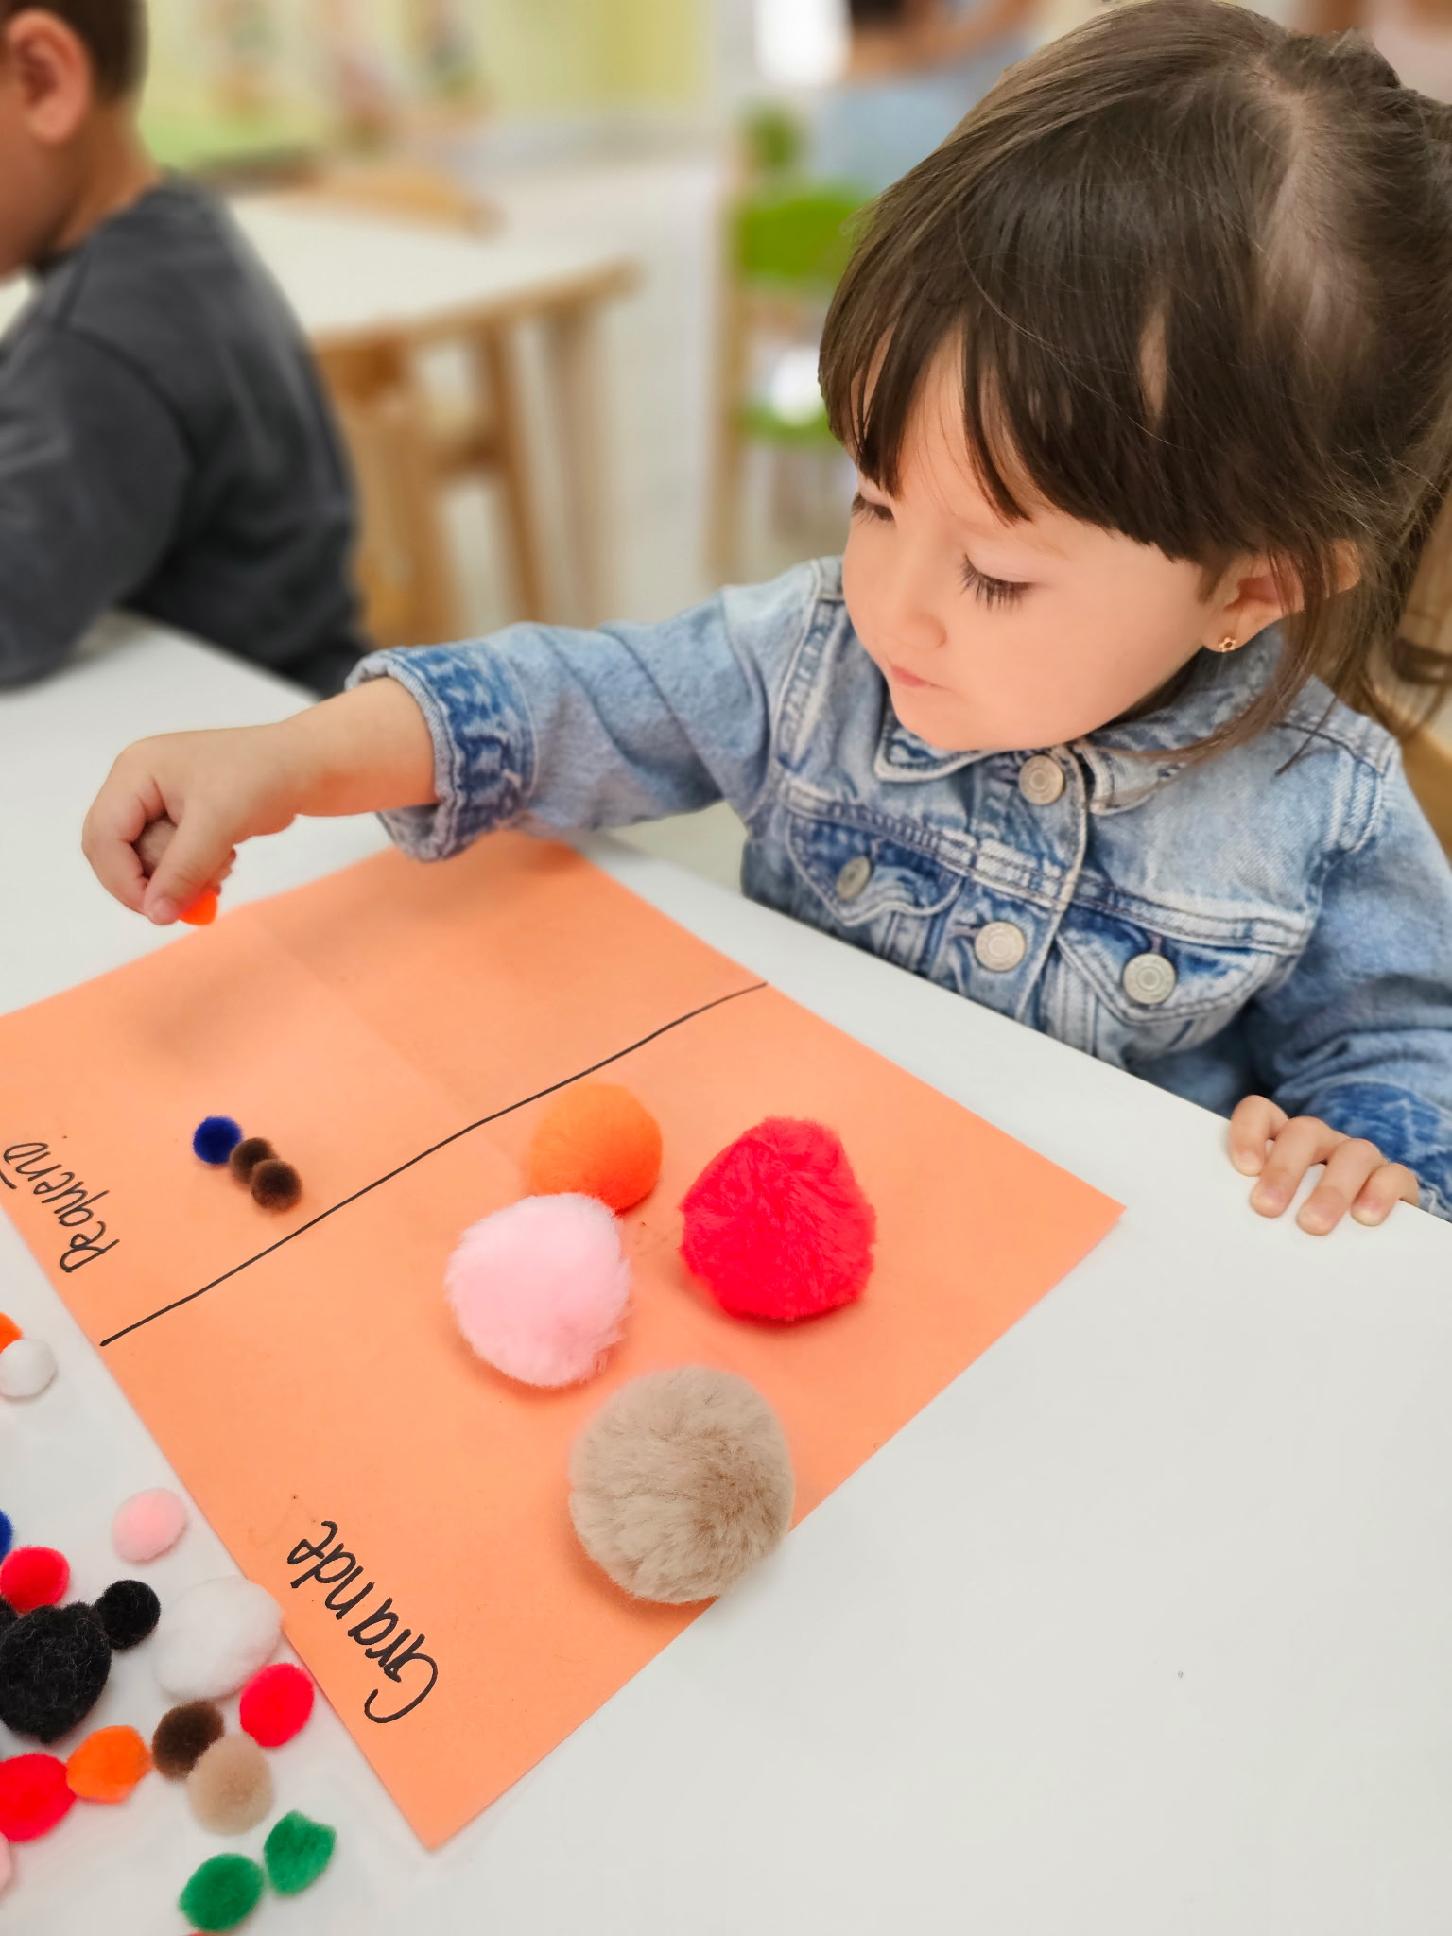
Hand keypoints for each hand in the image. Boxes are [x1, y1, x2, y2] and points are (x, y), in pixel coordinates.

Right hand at [81, 680, 436, 924]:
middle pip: (115, 852)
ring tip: (222, 861)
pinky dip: (195, 871)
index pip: (103, 836)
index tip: (157, 912)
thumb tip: (156, 914)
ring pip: (144, 862)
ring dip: (181, 875)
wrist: (305, 767)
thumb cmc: (263, 777)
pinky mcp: (178, 819)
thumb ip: (182, 870)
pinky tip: (225, 856)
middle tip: (192, 897)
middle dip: (153, 880)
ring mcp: (156, 802)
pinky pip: (168, 860)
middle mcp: (136, 784)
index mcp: (134, 772)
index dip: (123, 880)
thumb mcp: (219, 824)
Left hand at [1228, 1096, 1418, 1233]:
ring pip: (1352, 1153)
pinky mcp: (1393, 1180)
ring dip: (1331, 1189)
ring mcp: (1359, 1157)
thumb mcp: (1271, 1209)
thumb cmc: (1295, 1220)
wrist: (1363, 1238)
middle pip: (1304, 1132)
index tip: (1244, 1168)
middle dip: (1284, 1169)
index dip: (1249, 1131)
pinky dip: (1380, 1193)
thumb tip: (1220, 1232)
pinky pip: (1394, 1176)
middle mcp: (1321, 1141)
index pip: (1261, 1113)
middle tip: (1266, 1207)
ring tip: (1313, 1225)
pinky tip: (1364, 1218)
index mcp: (1282, 1140)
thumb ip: (1251, 1205)